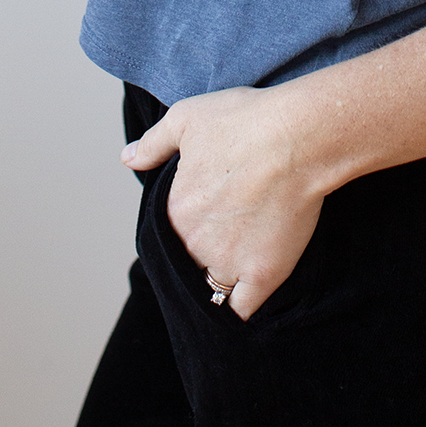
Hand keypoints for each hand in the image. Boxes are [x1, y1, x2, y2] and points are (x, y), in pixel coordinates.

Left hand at [122, 85, 325, 321]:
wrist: (297, 136)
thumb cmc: (245, 121)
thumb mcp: (186, 117)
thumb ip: (153, 143)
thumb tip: (128, 158)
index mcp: (173, 211)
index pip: (170, 232)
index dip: (188, 224)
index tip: (207, 212)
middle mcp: (193, 243)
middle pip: (190, 259)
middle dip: (204, 249)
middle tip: (229, 230)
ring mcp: (227, 263)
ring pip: (212, 286)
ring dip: (219, 278)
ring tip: (241, 259)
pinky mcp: (262, 275)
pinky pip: (241, 309)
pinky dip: (240, 307)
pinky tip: (246, 293)